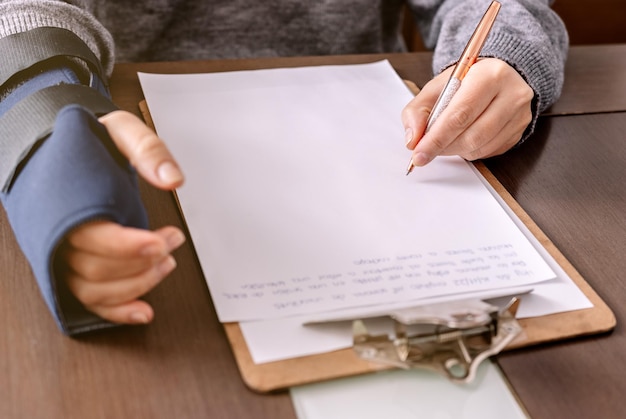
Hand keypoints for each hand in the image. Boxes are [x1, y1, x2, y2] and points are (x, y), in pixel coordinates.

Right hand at [57, 110, 185, 324]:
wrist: (56, 149)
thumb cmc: (88, 144)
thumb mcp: (121, 131)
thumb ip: (147, 150)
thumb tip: (172, 179)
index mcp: (67, 202)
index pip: (92, 237)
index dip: (129, 246)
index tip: (161, 240)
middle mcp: (59, 234)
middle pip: (95, 268)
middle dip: (142, 262)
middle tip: (172, 242)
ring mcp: (63, 254)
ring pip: (92, 289)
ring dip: (136, 285)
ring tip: (167, 263)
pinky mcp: (71, 267)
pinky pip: (88, 299)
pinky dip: (117, 311)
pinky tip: (144, 311)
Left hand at [402, 58, 533, 166]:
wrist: (497, 77)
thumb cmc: (466, 81)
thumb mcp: (437, 87)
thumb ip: (418, 111)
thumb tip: (412, 140)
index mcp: (489, 75)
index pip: (460, 114)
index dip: (436, 138)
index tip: (419, 153)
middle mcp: (511, 94)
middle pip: (471, 135)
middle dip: (443, 147)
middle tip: (425, 152)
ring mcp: (519, 115)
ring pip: (479, 147)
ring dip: (455, 150)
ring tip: (445, 140)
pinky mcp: (519, 130)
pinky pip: (488, 152)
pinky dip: (469, 151)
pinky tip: (463, 138)